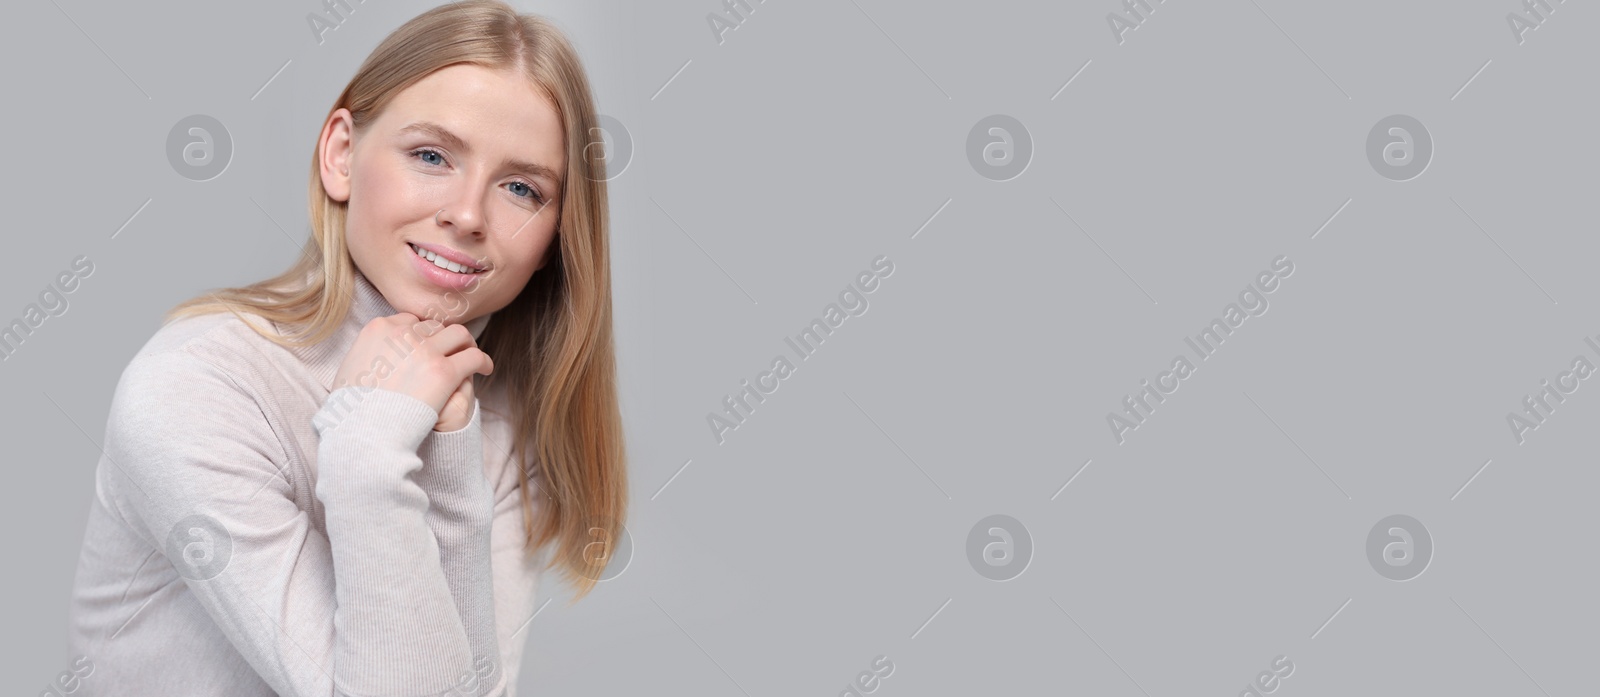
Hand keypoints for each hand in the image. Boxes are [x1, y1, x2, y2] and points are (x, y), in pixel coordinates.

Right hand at [330, 313, 493, 427]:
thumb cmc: (352, 411)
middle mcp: (402, 333)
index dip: (420, 335)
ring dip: (466, 344)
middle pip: (434, 327)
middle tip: (452, 353)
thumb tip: (374, 358)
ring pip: (458, 335)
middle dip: (443, 339)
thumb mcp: (349, 371)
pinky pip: (473, 357)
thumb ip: (366, 355)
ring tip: (472, 357)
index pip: (409, 321)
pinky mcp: (444, 370)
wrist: (363, 432)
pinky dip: (483, 361)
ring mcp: (424, 351)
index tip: (427, 346)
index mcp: (378, 329)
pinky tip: (485, 369)